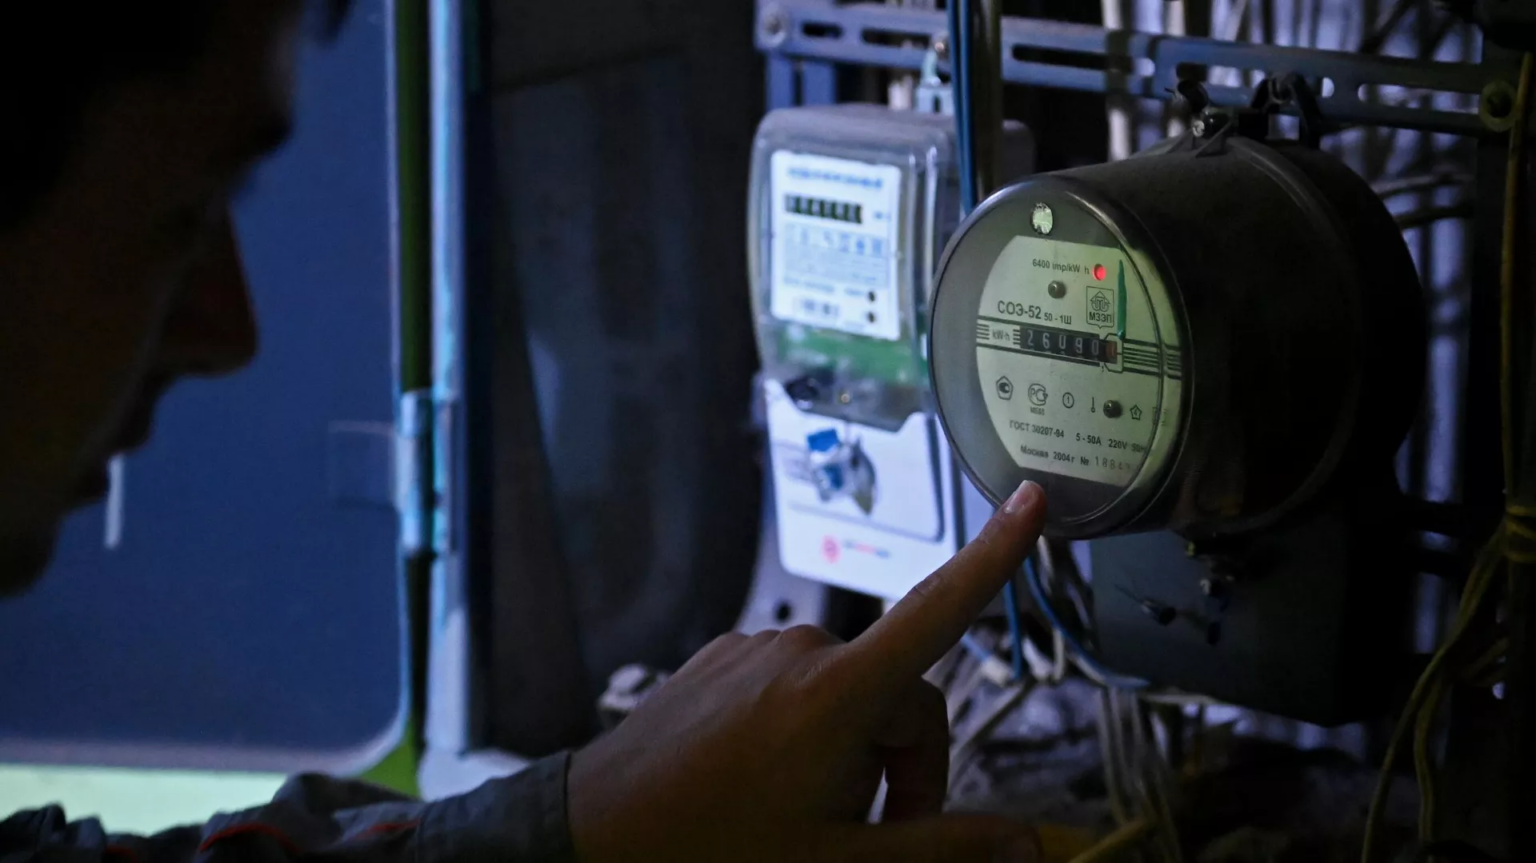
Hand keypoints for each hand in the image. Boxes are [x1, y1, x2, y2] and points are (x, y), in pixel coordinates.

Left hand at [568, 480, 1046, 862]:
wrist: (595, 832)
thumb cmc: (712, 848)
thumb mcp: (839, 861)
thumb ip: (941, 848)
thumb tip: (1025, 844)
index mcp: (839, 694)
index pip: (940, 609)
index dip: (997, 554)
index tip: (1034, 500)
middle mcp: (803, 652)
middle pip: (904, 697)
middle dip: (905, 767)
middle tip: (870, 833)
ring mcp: (759, 650)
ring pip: (851, 694)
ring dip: (854, 751)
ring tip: (806, 813)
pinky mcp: (727, 657)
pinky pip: (799, 685)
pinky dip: (808, 730)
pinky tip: (769, 780)